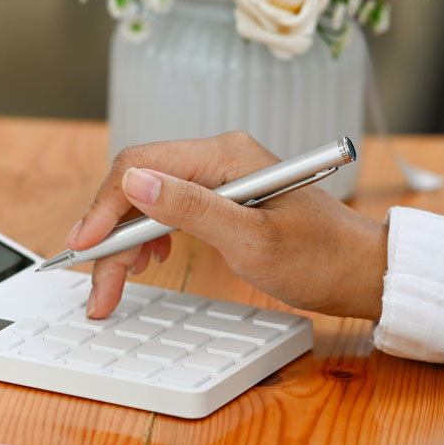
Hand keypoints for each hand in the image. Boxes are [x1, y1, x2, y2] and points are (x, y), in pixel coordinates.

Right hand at [69, 132, 387, 320]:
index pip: (141, 167)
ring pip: (147, 202)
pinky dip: (146, 239)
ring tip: (117, 285)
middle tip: (99, 289)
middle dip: (110, 237)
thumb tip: (135, 183)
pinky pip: (166, 210)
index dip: (104, 209)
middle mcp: (217, 157)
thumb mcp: (251, 240)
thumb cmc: (319, 258)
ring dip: (124, 245)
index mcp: (224, 155)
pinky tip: (147, 261)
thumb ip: (191, 209)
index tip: (84, 249)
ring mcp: (217, 176)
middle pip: (138, 186)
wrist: (359, 272)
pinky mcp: (219, 198)